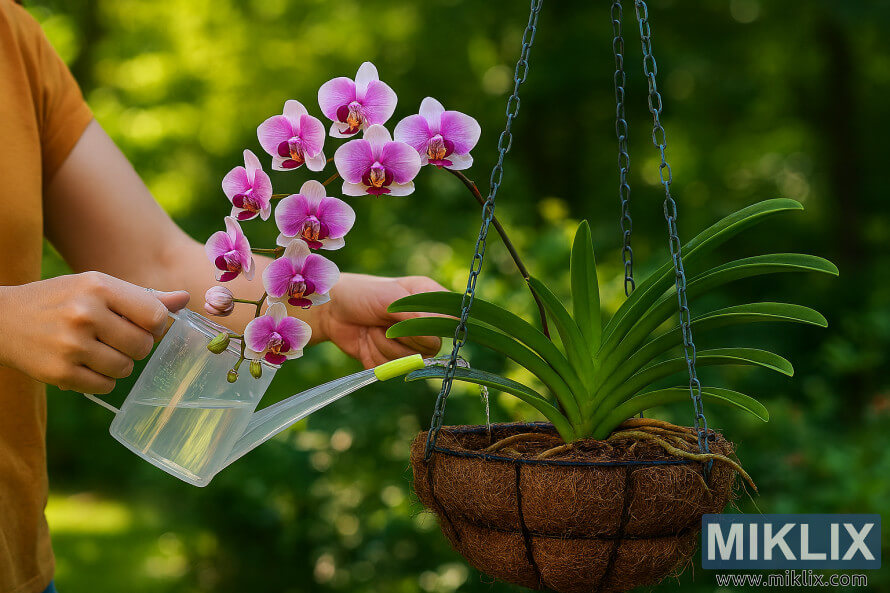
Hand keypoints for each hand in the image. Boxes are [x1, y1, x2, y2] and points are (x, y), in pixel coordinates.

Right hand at [0, 272, 188, 393]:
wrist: (2, 319)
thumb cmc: (61, 299)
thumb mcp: (98, 286)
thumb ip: (143, 297)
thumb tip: (186, 299)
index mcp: (98, 287)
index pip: (155, 316)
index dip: (157, 326)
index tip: (145, 325)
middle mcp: (85, 314)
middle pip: (143, 346)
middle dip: (137, 346)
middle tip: (116, 338)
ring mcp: (71, 346)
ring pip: (126, 368)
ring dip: (119, 364)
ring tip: (98, 350)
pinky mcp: (60, 373)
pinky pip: (106, 386)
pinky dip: (102, 379)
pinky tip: (85, 364)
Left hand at [312, 273, 445, 367]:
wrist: (332, 310)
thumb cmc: (363, 293)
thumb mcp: (391, 297)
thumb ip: (415, 316)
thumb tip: (434, 337)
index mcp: (429, 301)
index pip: (450, 321)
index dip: (435, 328)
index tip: (414, 323)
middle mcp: (423, 324)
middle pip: (431, 348)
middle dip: (403, 337)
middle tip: (385, 322)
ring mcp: (408, 344)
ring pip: (409, 361)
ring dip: (385, 345)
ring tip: (373, 327)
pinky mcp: (391, 360)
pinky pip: (390, 369)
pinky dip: (375, 355)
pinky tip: (367, 340)